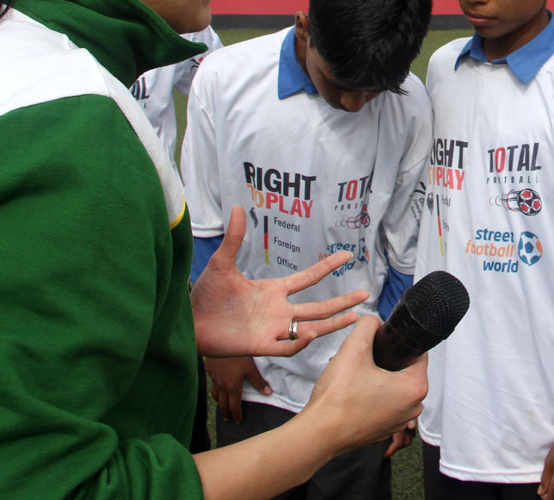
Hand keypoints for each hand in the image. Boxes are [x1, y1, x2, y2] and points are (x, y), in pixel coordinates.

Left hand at [192, 205, 368, 356]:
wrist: (189, 322)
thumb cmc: (205, 296)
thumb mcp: (222, 263)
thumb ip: (235, 238)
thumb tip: (239, 207)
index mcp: (273, 291)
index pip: (308, 279)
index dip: (327, 267)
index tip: (347, 254)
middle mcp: (278, 311)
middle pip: (318, 307)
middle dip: (342, 302)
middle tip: (365, 294)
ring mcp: (272, 329)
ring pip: (310, 328)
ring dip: (332, 324)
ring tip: (355, 317)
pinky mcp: (260, 345)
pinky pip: (286, 346)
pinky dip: (298, 342)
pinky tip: (309, 332)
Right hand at [205, 356, 268, 423]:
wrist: (221, 342)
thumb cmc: (239, 356)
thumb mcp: (251, 368)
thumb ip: (258, 382)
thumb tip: (268, 393)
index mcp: (233, 387)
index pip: (234, 406)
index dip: (236, 415)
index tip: (238, 421)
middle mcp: (221, 386)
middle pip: (222, 404)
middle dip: (225, 413)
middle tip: (227, 419)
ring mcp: (213, 378)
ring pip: (214, 394)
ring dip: (218, 401)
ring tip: (221, 405)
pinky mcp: (209, 369)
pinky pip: (211, 381)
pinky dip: (213, 385)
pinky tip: (215, 382)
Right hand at [299, 315, 426, 454]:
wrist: (319, 433)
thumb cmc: (337, 399)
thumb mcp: (353, 349)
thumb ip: (367, 325)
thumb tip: (373, 320)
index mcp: (415, 388)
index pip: (417, 353)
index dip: (398, 343)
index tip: (381, 342)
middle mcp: (413, 407)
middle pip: (405, 370)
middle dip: (385, 360)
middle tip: (363, 359)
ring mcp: (399, 421)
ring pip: (393, 386)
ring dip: (377, 377)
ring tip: (355, 376)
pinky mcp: (385, 428)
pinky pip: (384, 403)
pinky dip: (372, 395)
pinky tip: (353, 392)